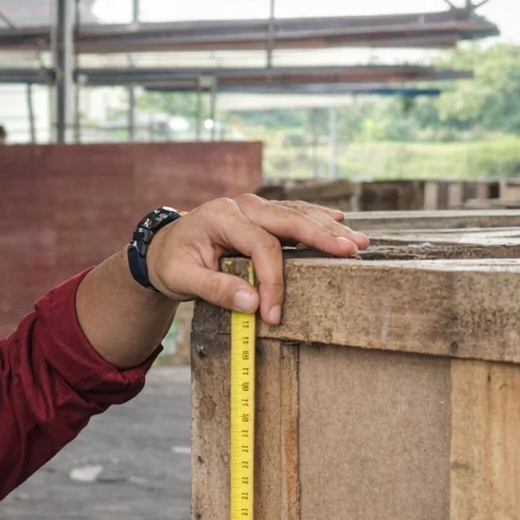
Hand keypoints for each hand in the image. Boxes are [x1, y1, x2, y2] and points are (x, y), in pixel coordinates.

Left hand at [145, 195, 368, 324]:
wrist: (162, 248)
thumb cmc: (171, 263)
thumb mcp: (181, 279)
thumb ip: (214, 289)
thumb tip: (252, 304)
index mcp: (220, 218)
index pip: (261, 246)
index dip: (273, 280)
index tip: (274, 313)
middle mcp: (241, 206)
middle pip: (288, 220)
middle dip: (321, 237)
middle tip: (350, 252)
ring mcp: (252, 207)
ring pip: (296, 214)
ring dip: (327, 227)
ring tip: (357, 242)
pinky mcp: (260, 215)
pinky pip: (292, 214)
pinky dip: (316, 218)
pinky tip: (340, 221)